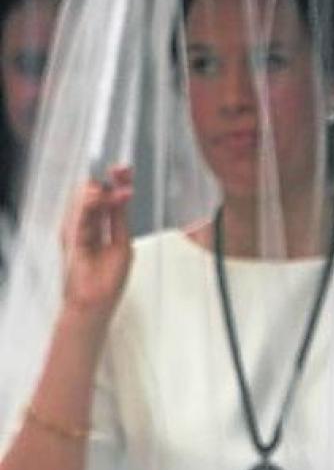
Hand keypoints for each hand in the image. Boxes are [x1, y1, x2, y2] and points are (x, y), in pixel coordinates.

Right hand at [60, 165, 133, 322]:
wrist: (97, 301)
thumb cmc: (108, 277)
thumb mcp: (121, 241)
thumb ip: (119, 218)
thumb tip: (123, 193)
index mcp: (98, 223)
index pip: (106, 196)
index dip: (115, 181)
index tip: (124, 168)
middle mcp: (85, 224)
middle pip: (93, 194)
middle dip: (108, 180)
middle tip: (121, 170)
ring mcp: (76, 231)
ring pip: (84, 201)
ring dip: (101, 191)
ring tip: (117, 189)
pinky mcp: (71, 240)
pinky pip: (79, 218)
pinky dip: (90, 206)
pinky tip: (101, 197)